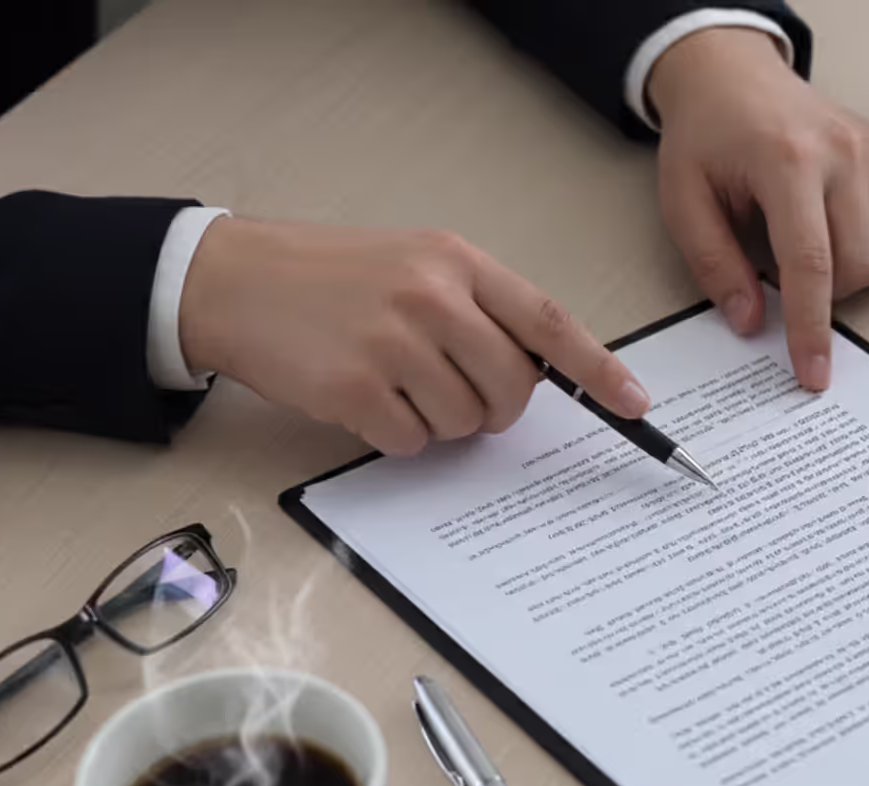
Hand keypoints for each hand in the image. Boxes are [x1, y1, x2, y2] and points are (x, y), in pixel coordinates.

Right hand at [178, 219, 648, 456]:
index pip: (548, 320)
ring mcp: (393, 341)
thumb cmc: (330, 278)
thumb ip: (476, 308)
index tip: (636, 405)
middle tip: (450, 390)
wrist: (232, 280)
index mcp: (456, 261)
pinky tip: (360, 397)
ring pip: (464, 421)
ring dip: (437, 420)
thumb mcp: (414, 263)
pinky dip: (394, 434)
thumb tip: (535, 375)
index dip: (598, 369)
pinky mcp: (355, 386)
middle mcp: (431, 296)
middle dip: (493, 408)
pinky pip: (412, 441)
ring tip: (391, 380)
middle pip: (512, 388)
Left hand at [648, 28, 868, 388]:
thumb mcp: (684, 201)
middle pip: (863, 266)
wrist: (733, 76)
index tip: (812, 374)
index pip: (811, 265)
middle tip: (787, 268)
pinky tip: (847, 235)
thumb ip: (714, 265)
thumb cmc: (708, 138)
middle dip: (829, 295)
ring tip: (819, 248)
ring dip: (860, 276)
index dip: (811, 329)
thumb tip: (752, 322)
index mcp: (787, 162)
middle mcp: (844, 154)